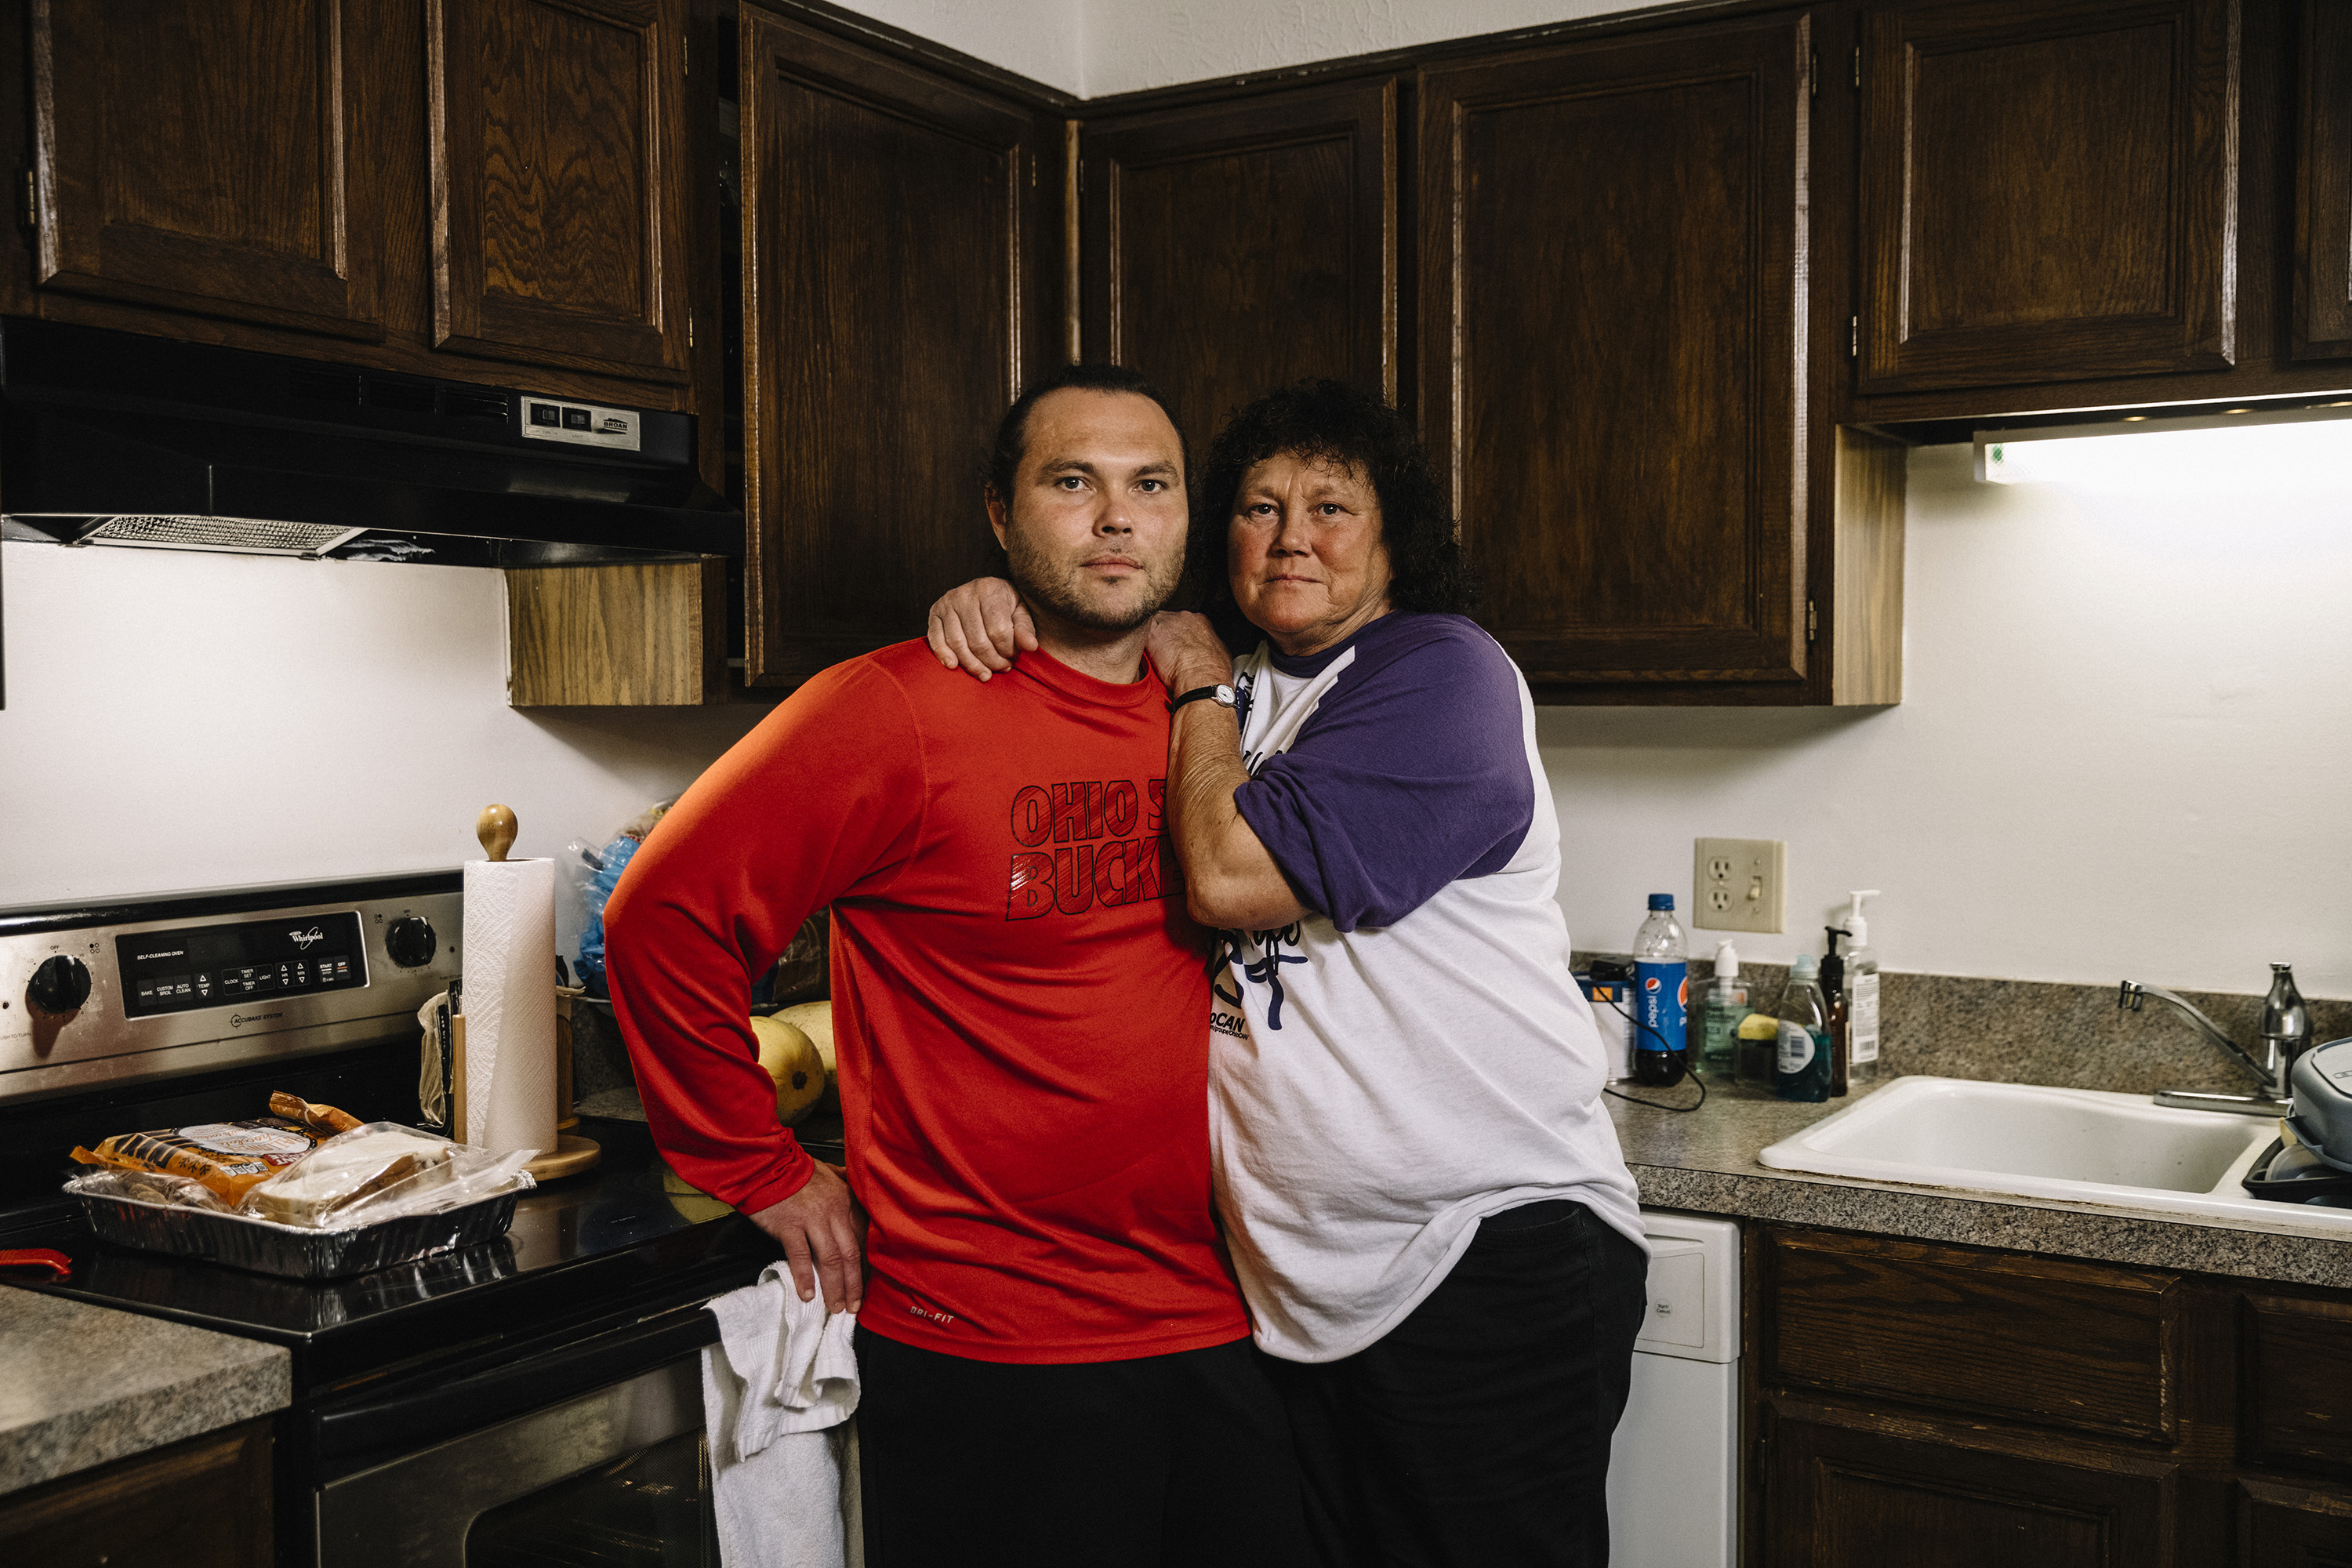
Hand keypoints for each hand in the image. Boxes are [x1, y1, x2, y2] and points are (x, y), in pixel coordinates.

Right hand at [745, 1159, 865, 1313]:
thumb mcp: (829, 1172)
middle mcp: (834, 1211)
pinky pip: (800, 1256)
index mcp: (846, 1200)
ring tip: (835, 1307)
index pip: (862, 1238)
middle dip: (854, 1284)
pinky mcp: (790, 1225)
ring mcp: (812, 1219)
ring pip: (830, 1259)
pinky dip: (804, 1277)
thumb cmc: (796, 1170)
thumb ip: (845, 1184)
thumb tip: (857, 1192)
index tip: (864, 1284)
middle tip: (854, 1306)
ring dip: (834, 1287)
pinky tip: (807, 1294)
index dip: (864, 1265)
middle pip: (851, 1253)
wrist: (767, 1165)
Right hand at [926, 577, 1033, 679]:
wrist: (986, 591)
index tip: (1013, 657)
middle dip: (992, 661)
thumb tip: (1031, 646)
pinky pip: (935, 638)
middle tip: (1002, 668)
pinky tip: (953, 666)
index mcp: (990, 590)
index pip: (998, 631)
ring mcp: (947, 603)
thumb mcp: (1021, 613)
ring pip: (957, 643)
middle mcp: (965, 594)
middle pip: (978, 641)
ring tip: (985, 674)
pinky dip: (942, 654)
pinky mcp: (934, 613)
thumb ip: (1025, 629)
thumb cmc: (1006, 605)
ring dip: (972, 665)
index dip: (1007, 651)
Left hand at [1145, 611, 1233, 693]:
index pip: (1185, 621)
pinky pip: (1140, 630)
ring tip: (1153, 653)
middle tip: (1164, 649)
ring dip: (1152, 636)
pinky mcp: (1152, 631)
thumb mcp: (1220, 653)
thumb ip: (1209, 645)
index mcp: (1201, 621)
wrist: (1200, 678)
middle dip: (1165, 632)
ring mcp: (1167, 621)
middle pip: (1168, 619)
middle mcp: (1184, 617)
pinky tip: (1141, 651)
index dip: (1179, 633)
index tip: (1177, 643)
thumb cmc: (1212, 671)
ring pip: (1153, 622)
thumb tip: (1208, 651)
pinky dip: (1139, 639)